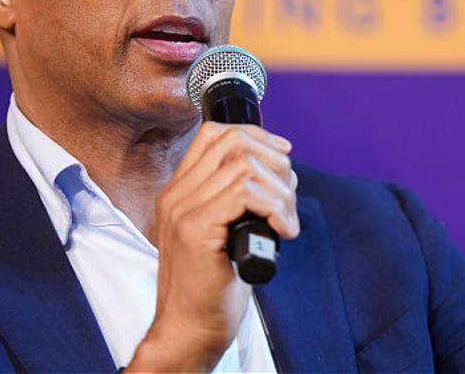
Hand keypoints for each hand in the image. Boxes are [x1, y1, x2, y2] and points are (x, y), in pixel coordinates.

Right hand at [126, 122, 298, 371]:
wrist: (189, 329)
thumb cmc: (212, 285)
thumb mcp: (225, 230)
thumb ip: (239, 197)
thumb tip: (280, 168)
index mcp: (180, 190)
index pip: (215, 134)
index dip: (257, 136)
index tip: (283, 156)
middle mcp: (176, 194)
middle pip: (234, 142)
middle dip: (276, 162)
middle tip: (288, 198)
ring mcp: (182, 209)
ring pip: (245, 166)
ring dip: (280, 191)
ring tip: (287, 220)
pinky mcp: (195, 229)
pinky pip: (245, 193)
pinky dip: (274, 206)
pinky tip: (283, 230)